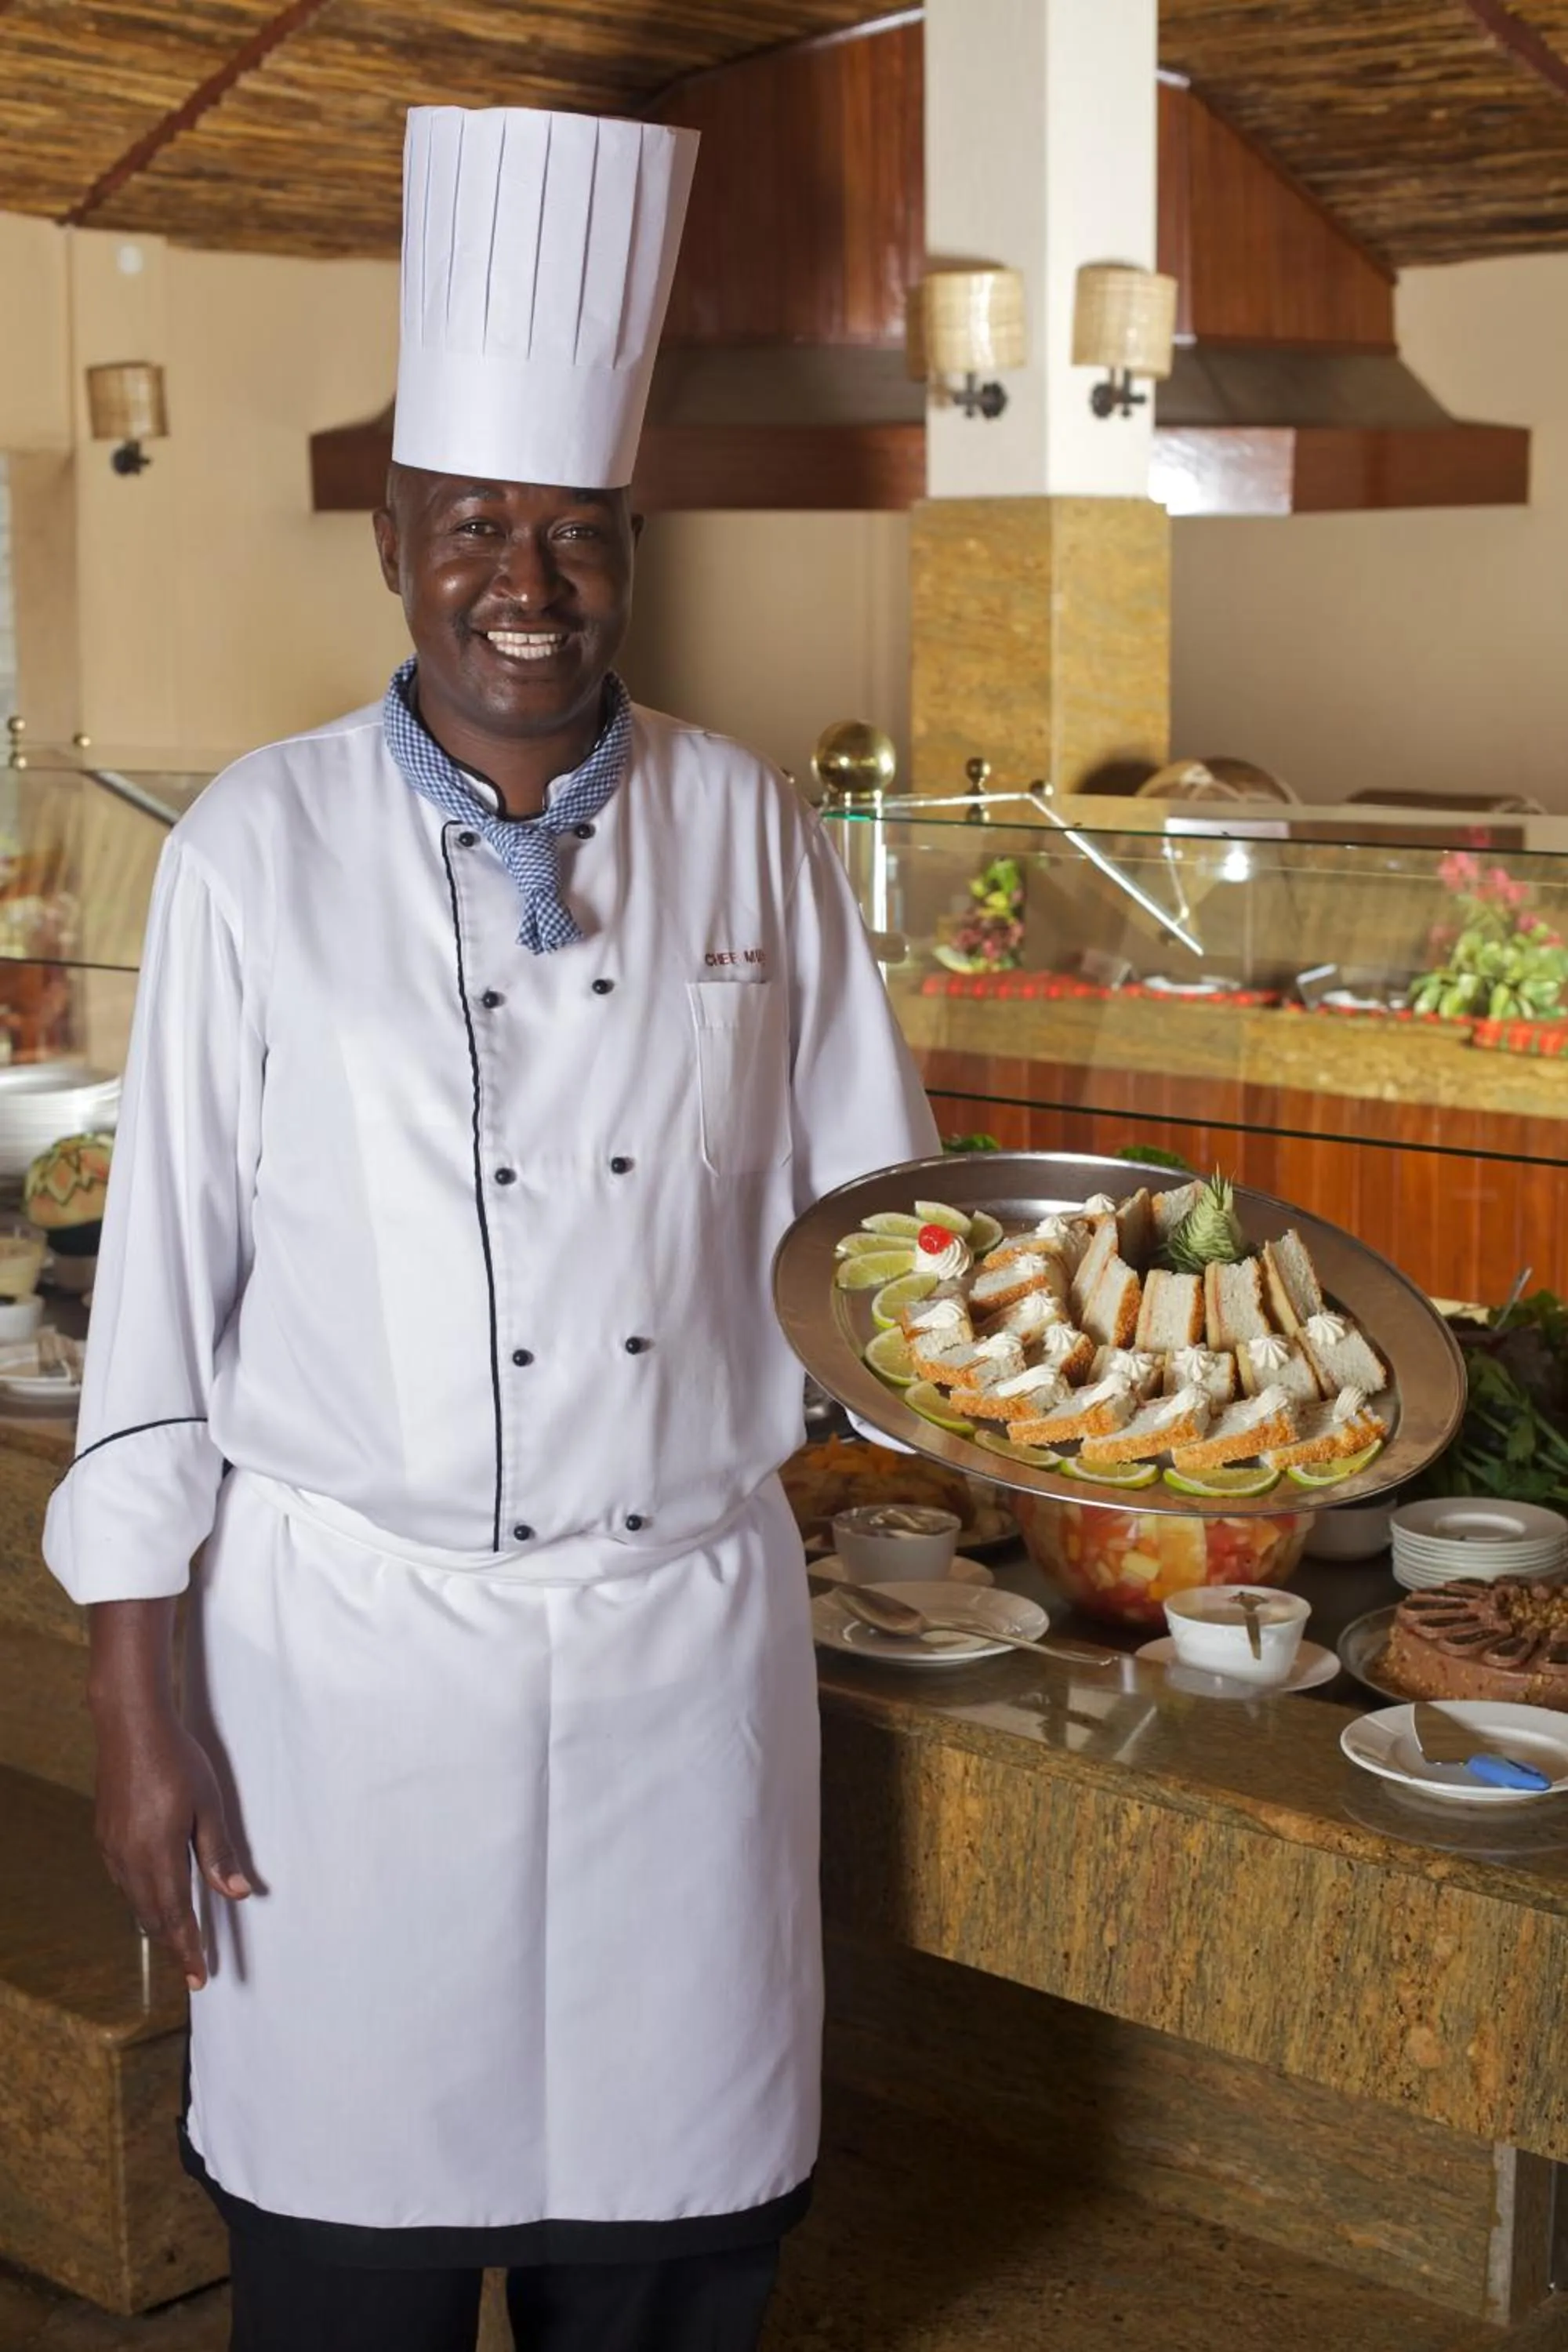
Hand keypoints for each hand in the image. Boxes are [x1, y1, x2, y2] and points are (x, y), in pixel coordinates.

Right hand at [92, 1703, 250, 1990]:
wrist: (130, 1726)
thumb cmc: (177, 1760)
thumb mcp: (208, 1806)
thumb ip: (219, 1854)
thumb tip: (236, 1894)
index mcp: (158, 1855)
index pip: (175, 1916)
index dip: (188, 1949)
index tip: (198, 1978)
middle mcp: (129, 1859)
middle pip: (152, 1916)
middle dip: (174, 1943)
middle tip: (191, 1968)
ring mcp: (112, 1847)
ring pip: (135, 1900)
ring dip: (156, 1922)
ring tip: (176, 1938)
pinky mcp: (106, 1834)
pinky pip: (123, 1879)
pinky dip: (141, 1897)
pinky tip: (151, 1896)